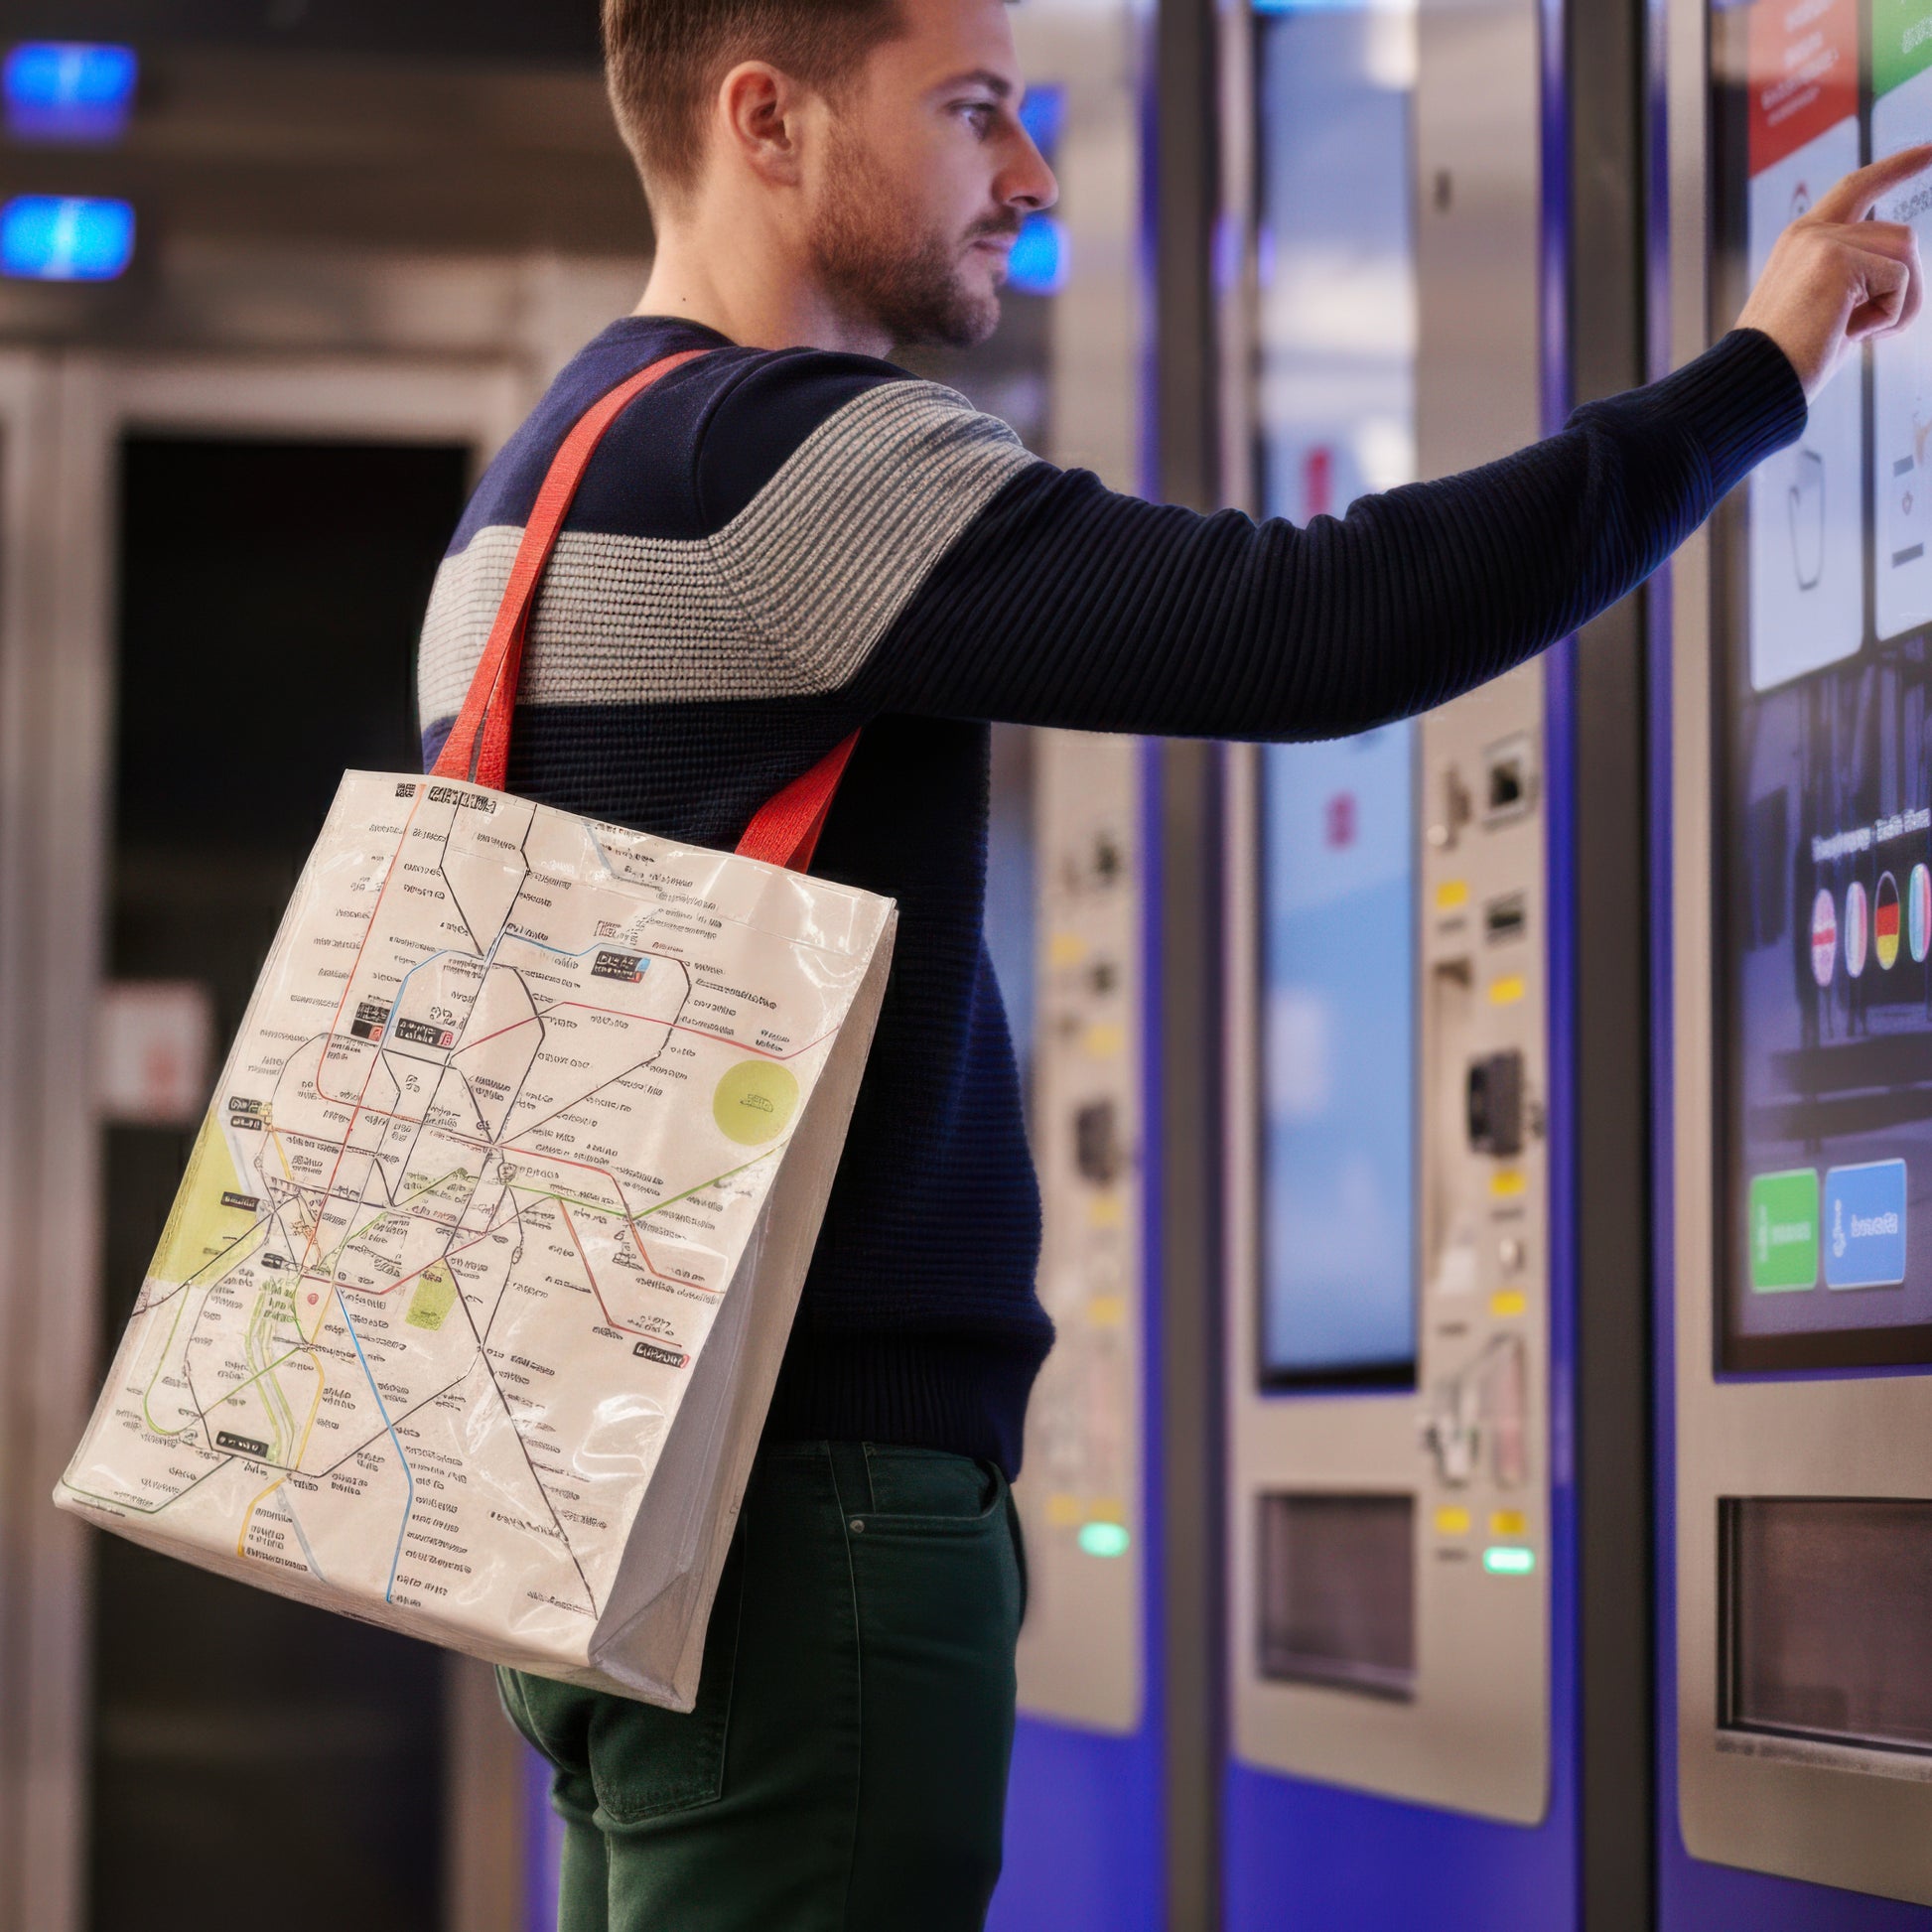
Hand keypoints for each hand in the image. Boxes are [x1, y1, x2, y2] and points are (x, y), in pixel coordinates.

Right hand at [1736, 144, 1931, 400]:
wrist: (1756, 383)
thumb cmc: (1788, 361)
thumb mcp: (1827, 309)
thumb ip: (1858, 279)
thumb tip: (1904, 274)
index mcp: (1802, 241)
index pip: (1857, 188)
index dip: (1895, 167)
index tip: (1930, 151)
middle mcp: (1811, 231)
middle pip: (1901, 236)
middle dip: (1907, 288)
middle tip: (1877, 333)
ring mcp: (1823, 240)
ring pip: (1907, 252)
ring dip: (1900, 302)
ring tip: (1861, 334)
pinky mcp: (1838, 257)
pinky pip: (1900, 278)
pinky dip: (1889, 315)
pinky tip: (1850, 333)